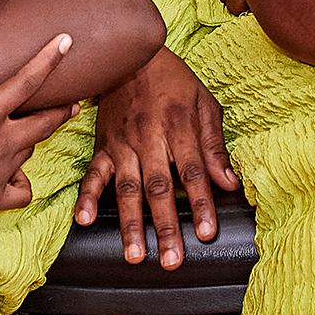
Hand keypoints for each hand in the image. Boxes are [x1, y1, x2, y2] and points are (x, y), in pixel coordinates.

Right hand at [0, 38, 80, 250]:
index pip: (25, 81)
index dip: (47, 58)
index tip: (67, 40)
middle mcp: (2, 143)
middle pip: (43, 121)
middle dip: (62, 108)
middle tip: (76, 100)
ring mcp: (2, 173)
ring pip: (31, 150)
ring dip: (37, 139)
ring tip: (42, 130)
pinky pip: (20, 191)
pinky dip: (22, 183)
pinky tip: (17, 179)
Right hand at [74, 48, 240, 269]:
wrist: (131, 54)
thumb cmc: (173, 80)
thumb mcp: (203, 102)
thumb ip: (214, 144)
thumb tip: (229, 182)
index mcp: (179, 125)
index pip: (192, 170)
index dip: (201, 202)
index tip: (207, 233)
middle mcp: (149, 137)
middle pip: (159, 186)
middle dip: (166, 225)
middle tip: (172, 260)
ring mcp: (123, 143)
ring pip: (127, 188)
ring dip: (130, 224)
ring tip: (135, 256)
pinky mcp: (103, 146)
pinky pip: (93, 174)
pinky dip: (87, 197)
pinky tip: (85, 220)